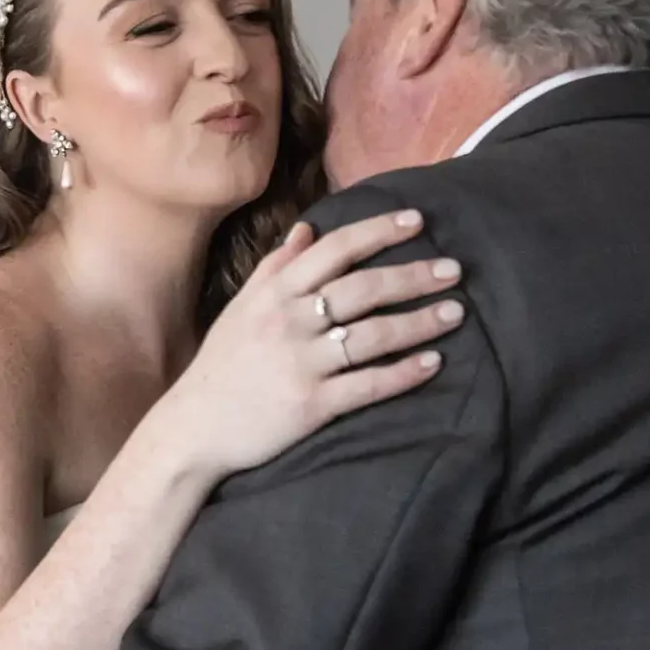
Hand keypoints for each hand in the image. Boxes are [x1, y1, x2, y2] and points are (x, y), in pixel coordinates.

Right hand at [160, 209, 464, 477]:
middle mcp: (289, 322)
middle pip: (362, 289)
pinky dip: (403, 373)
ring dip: (419, 322)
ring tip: (455, 313)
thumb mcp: (242, 310)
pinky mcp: (311, 405)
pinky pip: (367, 385)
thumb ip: (275, 269)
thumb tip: (306, 231)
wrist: (194, 428)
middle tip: (454, 270)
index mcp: (275, 293)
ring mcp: (301, 364)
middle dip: (413, 276)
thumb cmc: (222, 366)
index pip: (334, 250)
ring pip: (372, 336)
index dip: (378, 232)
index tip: (417, 221)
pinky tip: (434, 363)